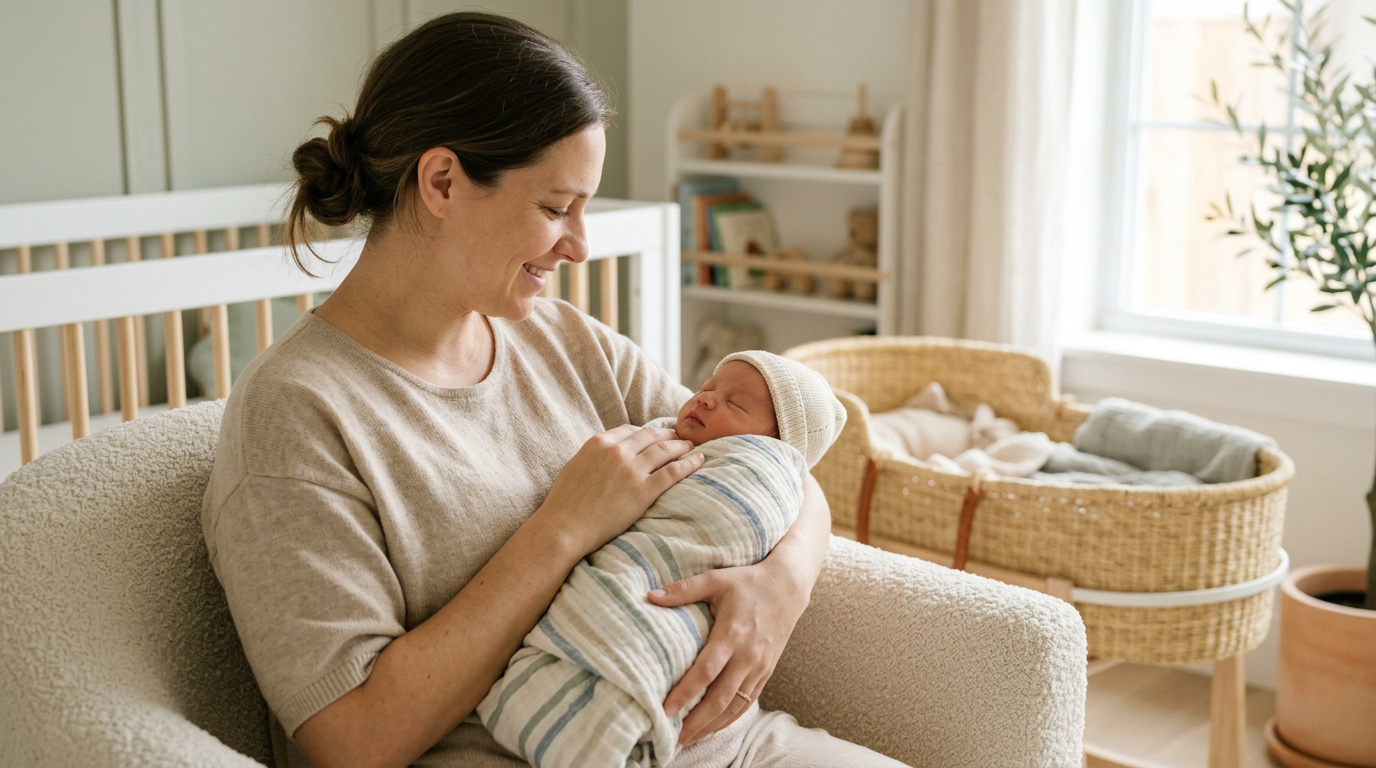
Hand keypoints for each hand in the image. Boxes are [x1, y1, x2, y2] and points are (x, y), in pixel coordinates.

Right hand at [541, 424, 702, 554]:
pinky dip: (688, 464)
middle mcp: (617, 451)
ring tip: (691, 447)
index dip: (646, 432)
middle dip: (667, 435)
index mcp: (599, 443)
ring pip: (664, 450)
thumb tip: (605, 455)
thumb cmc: (564, 503)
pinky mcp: (643, 491)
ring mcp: (631, 470)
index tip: (655, 435)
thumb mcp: (575, 466)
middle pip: (650, 436)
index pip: (630, 430)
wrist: (563, 527)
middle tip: (678, 437)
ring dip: (681, 446)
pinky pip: (673, 472)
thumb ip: (594, 456)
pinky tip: (699, 461)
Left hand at [647, 558, 808, 747]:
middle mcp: (748, 655)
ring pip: (735, 706)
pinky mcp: (766, 672)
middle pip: (720, 698)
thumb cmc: (748, 582)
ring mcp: (759, 667)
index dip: (685, 693)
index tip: (665, 709)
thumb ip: (684, 590)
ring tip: (689, 739)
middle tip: (674, 737)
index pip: (706, 671)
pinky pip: (748, 702)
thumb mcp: (715, 579)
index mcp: (732, 634)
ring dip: (712, 726)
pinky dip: (730, 719)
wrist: (787, 587)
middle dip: (696, 721)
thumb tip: (650, 596)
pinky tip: (713, 727)